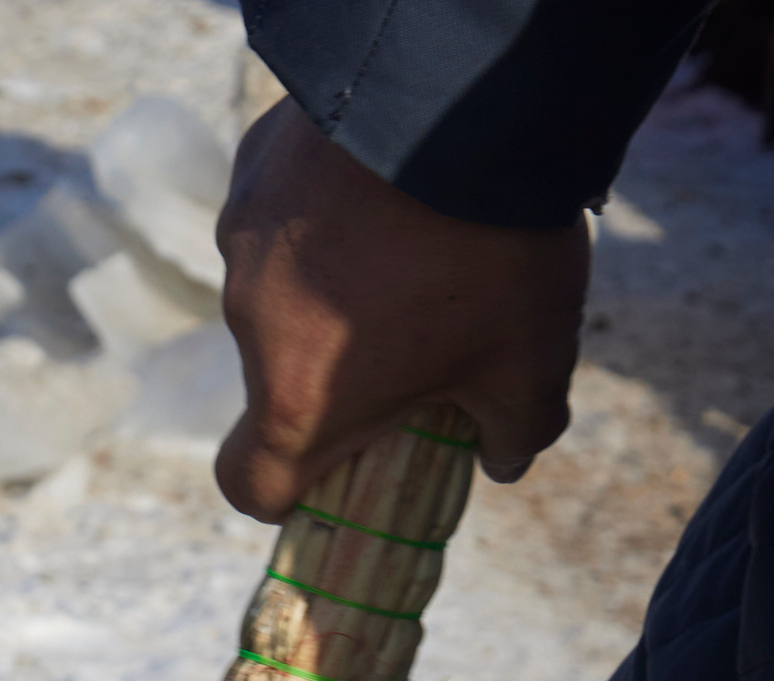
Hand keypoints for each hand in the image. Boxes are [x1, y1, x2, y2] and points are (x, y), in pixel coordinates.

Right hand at [215, 100, 589, 520]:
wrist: (465, 93)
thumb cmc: (490, 255)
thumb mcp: (529, 364)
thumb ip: (516, 432)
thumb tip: (503, 456)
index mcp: (298, 399)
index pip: (250, 482)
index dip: (288, 492)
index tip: (335, 471)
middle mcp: (249, 320)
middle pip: (280, 376)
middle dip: (338, 371)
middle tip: (418, 336)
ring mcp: (243, 231)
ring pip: (281, 288)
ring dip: (329, 287)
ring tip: (411, 245)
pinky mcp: (259, 158)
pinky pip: (284, 208)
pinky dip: (325, 213)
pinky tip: (385, 185)